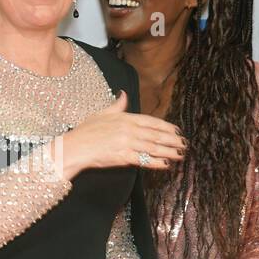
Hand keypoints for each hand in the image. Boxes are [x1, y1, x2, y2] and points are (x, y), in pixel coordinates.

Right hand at [55, 90, 185, 180]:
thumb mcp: (102, 114)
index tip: (177, 131)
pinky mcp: (123, 157)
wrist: (74, 148)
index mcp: (125, 118)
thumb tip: (124, 94)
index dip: (166, 127)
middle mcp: (128, 129)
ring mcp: (126, 143)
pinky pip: (144, 160)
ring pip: (153, 147)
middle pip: (156, 135)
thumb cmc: (85, 132)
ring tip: (180, 155)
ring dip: (169, 152)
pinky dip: (156, 162)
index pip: (151, 121)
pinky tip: (166, 165)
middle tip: (185, 145)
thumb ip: (117, 105)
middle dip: (172, 140)